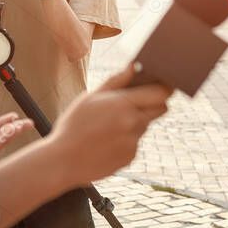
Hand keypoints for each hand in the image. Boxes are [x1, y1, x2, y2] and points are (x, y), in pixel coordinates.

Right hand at [50, 64, 171, 185]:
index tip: (162, 84)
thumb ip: (116, 81)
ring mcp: (133, 142)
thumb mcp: (90, 97)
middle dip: (154, 102)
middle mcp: (133, 123)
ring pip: (145, 125)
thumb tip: (134, 66)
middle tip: (137, 101)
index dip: (165, 87)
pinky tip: (106, 141)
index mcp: (123, 103)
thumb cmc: (73, 125)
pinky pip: (135, 142)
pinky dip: (126, 139)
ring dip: (135, 122)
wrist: (63, 160)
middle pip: (162, 108)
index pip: (161, 92)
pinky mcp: (131, 156)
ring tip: (108, 126)